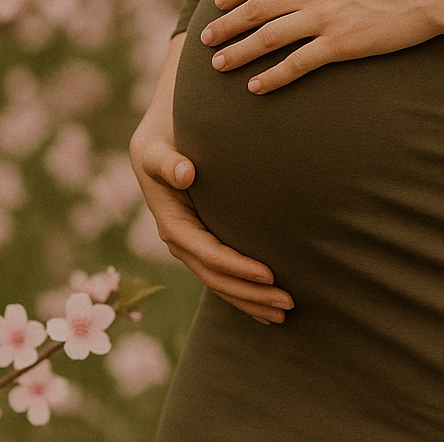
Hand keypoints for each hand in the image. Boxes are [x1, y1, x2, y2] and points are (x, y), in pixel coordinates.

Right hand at [129, 34, 295, 324]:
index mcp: (169, 219)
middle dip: (249, 293)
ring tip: (285, 311)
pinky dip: (245, 290)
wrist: (162, 131)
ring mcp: (191, 241)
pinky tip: (268, 303)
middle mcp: (179, 237)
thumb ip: (167, 160)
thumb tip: (185, 174)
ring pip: (220, 281)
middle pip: (215, 276)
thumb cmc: (162, 134)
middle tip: (288, 302)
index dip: (235, 267)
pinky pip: (223, 272)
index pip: (204, 252)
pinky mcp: (203, 238)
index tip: (268, 273)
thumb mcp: (155, 145)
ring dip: (250, 299)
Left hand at [201, 0, 443, 93]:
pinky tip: (256, 87)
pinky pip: (298, 64)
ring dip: (239, 52)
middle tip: (206, 38)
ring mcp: (325, 18)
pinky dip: (273, 76)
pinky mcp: (341, 46)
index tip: (220, 2)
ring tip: (218, 65)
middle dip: (226, 24)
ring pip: (268, 37)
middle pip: (257, 8)